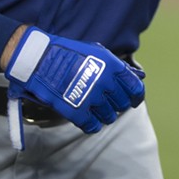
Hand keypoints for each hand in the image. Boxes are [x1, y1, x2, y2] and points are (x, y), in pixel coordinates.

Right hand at [4, 28, 144, 132]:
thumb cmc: (69, 54)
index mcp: (112, 66)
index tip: (133, 100)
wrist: (40, 59)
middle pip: (122, 104)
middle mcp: (105, 82)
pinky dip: (91, 125)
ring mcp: (91, 98)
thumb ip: (118, 67)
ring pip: (109, 117)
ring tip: (94, 108)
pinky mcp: (76, 111)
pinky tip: (87, 118)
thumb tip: (139, 77)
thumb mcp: (97, 52)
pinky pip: (92, 126)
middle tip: (107, 102)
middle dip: (117, 105)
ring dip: (104, 115)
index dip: (136, 97)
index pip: (135, 89)